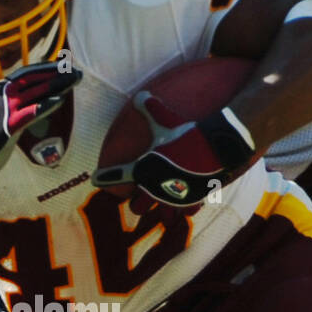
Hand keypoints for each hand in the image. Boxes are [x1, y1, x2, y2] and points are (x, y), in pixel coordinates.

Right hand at [0, 61, 80, 202]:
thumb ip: (12, 100)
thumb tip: (32, 94)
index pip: (26, 72)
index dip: (46, 68)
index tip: (62, 66)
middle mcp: (1, 93)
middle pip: (33, 78)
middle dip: (56, 73)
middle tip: (75, 71)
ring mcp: (5, 108)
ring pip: (36, 91)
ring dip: (58, 84)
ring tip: (75, 79)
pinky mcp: (9, 125)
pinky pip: (32, 112)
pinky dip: (47, 105)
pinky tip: (61, 100)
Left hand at [92, 92, 253, 207]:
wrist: (215, 149)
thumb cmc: (187, 135)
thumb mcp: (166, 120)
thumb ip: (151, 109)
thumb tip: (141, 95)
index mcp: (141, 171)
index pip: (114, 178)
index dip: (103, 178)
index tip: (96, 178)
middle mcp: (153, 189)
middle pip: (136, 208)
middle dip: (138, 201)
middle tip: (143, 192)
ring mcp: (172, 200)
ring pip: (160, 216)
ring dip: (162, 210)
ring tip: (167, 200)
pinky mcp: (190, 204)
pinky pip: (185, 214)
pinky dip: (186, 208)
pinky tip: (189, 200)